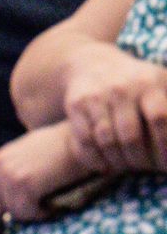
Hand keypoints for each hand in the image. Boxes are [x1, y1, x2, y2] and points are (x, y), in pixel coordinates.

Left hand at [0, 122, 99, 221]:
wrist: (81, 138)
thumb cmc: (62, 146)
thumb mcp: (29, 153)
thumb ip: (13, 169)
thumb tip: (3, 195)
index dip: (6, 205)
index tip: (25, 207)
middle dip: (17, 211)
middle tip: (37, 208)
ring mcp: (10, 174)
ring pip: (14, 211)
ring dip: (33, 213)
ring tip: (48, 203)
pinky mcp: (25, 183)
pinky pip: (27, 212)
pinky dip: (41, 214)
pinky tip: (52, 205)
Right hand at [62, 44, 166, 173]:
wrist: (93, 64)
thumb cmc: (137, 83)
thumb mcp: (161, 83)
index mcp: (150, 82)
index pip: (159, 118)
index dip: (164, 145)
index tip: (166, 164)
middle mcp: (122, 88)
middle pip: (130, 136)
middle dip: (139, 160)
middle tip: (144, 169)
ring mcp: (97, 96)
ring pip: (106, 141)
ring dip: (117, 162)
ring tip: (125, 168)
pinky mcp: (76, 105)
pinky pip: (84, 140)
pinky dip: (95, 159)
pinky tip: (104, 167)